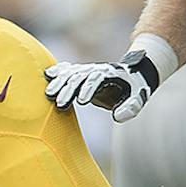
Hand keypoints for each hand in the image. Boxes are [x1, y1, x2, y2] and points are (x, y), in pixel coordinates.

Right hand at [44, 50, 162, 122]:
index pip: (96, 79)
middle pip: (79, 76)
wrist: (132, 75)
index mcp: (110, 74)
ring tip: (49, 94)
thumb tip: (117, 117)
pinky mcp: (81, 73)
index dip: (87, 89)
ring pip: (70, 73)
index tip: (80, 102)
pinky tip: (47, 74)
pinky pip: (67, 70)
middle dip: (68, 89)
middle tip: (59, 103)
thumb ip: (130, 108)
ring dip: (59, 82)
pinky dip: (58, 71)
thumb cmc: (135, 89)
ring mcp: (87, 70)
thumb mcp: (138, 99)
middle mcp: (96, 69)